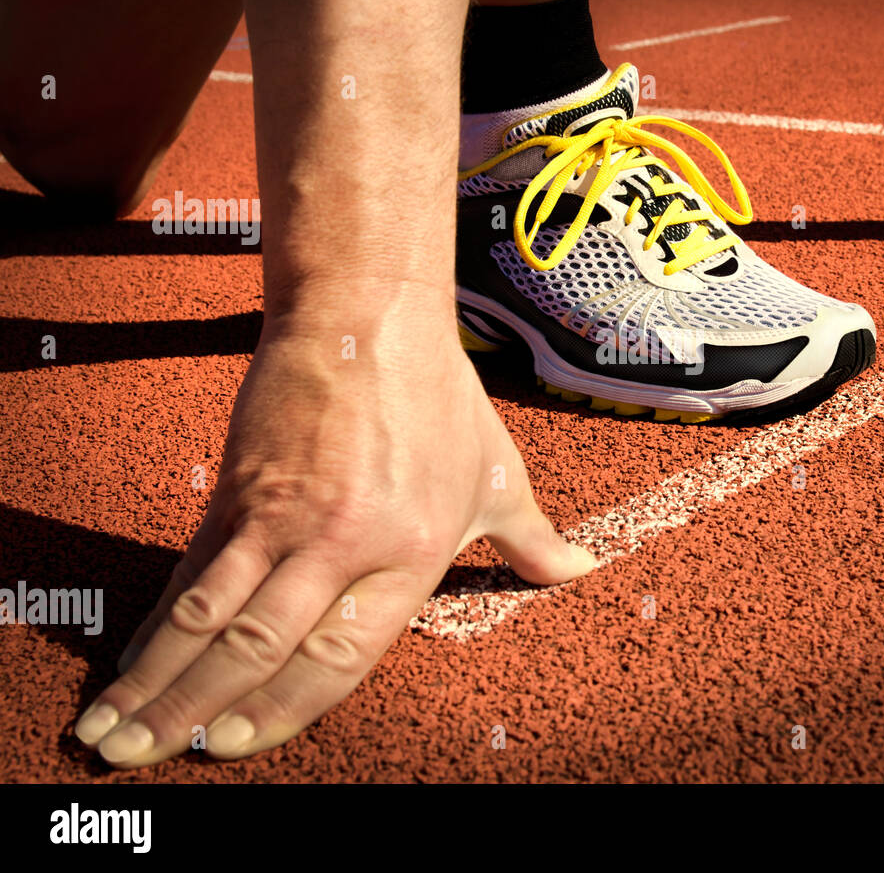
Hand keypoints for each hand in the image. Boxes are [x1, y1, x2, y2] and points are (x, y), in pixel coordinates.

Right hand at [73, 301, 595, 766]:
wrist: (368, 314)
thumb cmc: (439, 398)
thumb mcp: (498, 473)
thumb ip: (532, 539)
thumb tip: (578, 572)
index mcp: (412, 554)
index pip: (342, 657)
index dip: (285, 709)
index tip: (237, 744)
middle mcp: (345, 543)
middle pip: (263, 649)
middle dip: (201, 713)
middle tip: (152, 758)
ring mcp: (284, 516)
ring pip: (211, 618)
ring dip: (159, 682)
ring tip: (115, 733)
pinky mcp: (239, 488)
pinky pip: (192, 569)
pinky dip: (158, 621)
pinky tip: (132, 657)